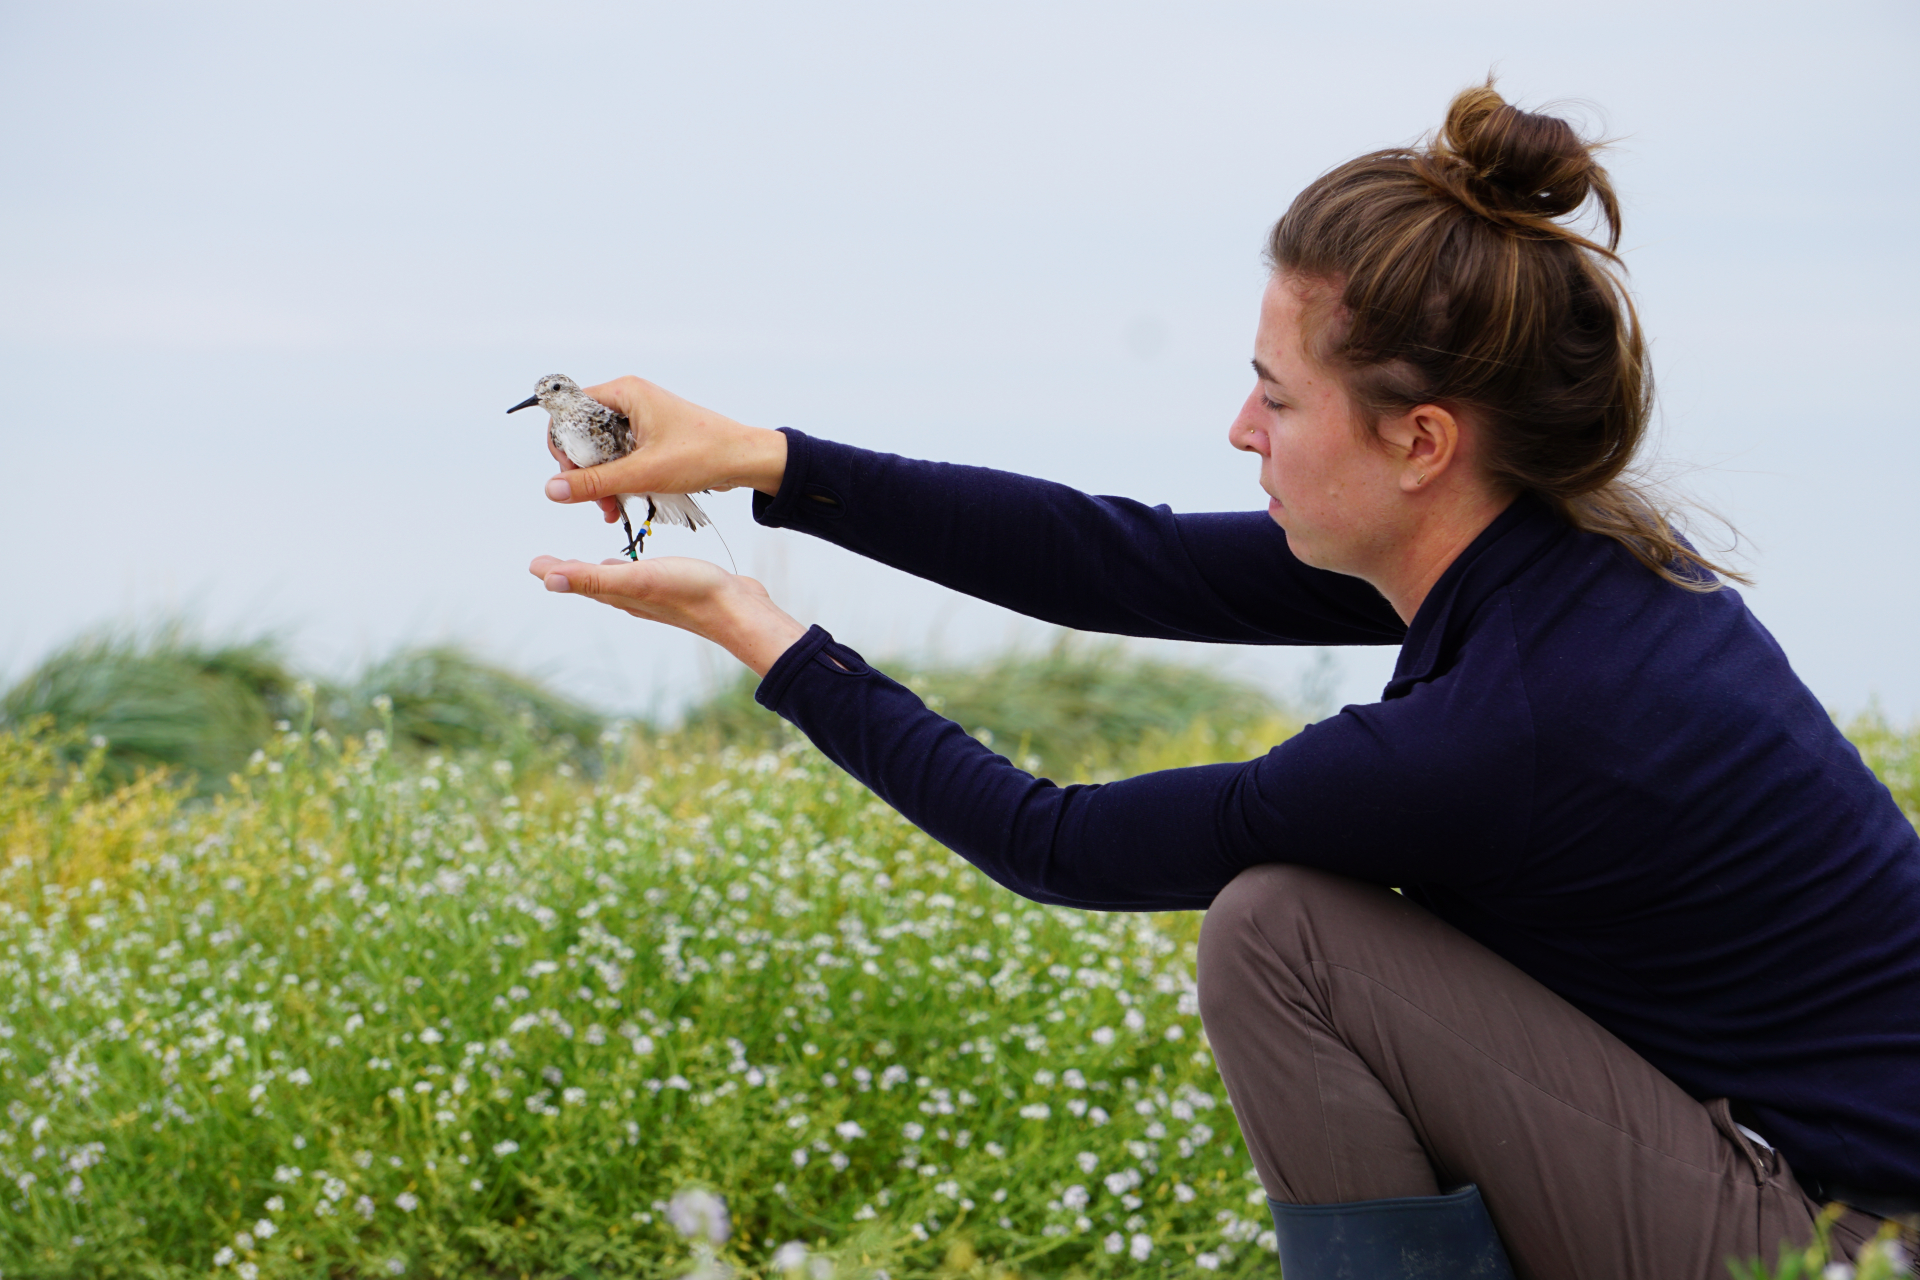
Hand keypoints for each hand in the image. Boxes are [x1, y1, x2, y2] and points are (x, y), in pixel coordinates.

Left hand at [529, 554, 808, 677]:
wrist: (738, 610)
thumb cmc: (690, 591)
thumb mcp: (636, 579)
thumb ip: (593, 578)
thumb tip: (547, 579)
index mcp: (619, 594)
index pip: (578, 582)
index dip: (556, 572)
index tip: (533, 564)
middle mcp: (633, 598)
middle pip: (593, 584)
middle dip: (571, 572)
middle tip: (550, 565)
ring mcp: (655, 595)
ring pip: (617, 583)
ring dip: (599, 573)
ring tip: (587, 565)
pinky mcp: (677, 588)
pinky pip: (642, 578)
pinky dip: (628, 570)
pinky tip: (635, 566)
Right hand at [540, 376, 788, 522]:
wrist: (745, 460)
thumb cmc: (702, 455)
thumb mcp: (643, 472)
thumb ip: (595, 483)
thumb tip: (551, 491)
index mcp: (625, 393)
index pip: (570, 410)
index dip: (563, 443)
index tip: (568, 474)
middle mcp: (628, 400)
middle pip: (583, 433)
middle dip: (583, 470)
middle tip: (591, 499)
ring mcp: (640, 419)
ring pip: (601, 450)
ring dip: (600, 481)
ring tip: (608, 509)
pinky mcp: (650, 437)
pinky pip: (620, 457)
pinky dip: (617, 479)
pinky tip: (618, 504)